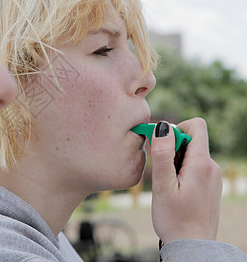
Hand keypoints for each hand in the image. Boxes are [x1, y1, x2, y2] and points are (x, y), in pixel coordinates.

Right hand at [150, 118, 221, 243]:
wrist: (192, 247)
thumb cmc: (175, 219)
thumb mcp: (163, 185)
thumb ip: (163, 154)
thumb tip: (163, 126)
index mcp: (202, 163)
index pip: (196, 125)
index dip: (176, 129)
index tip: (162, 148)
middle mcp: (212, 167)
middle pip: (191, 140)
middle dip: (172, 148)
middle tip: (161, 172)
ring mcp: (213, 177)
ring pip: (191, 154)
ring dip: (175, 162)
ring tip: (167, 185)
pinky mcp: (210, 186)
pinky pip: (194, 167)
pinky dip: (181, 172)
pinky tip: (175, 191)